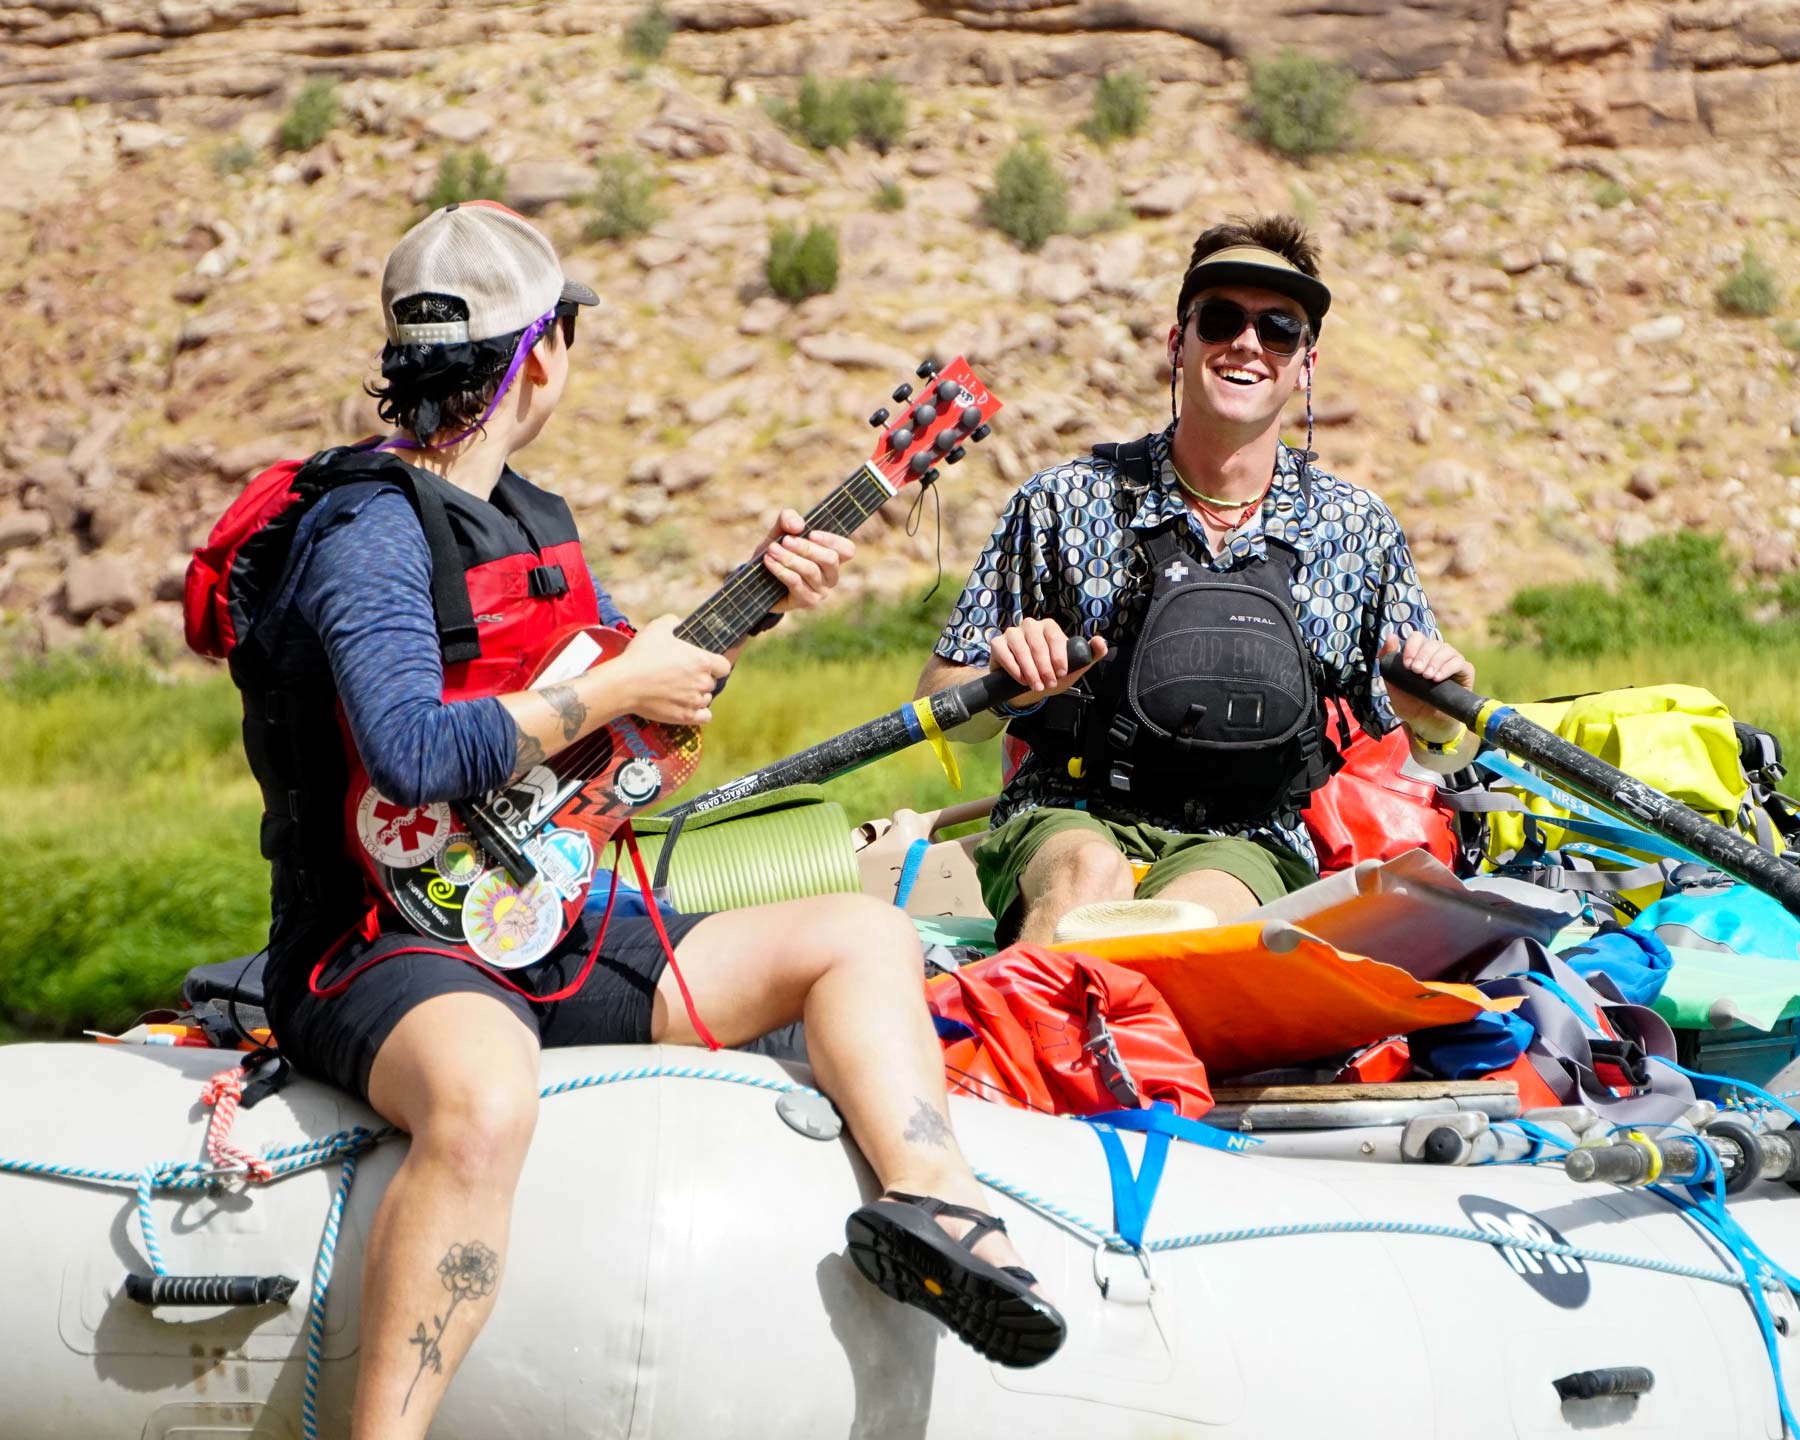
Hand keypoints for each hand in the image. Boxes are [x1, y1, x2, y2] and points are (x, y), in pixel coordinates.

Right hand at [611, 614, 732, 726]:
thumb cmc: (641, 655)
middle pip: (712, 683)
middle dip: (701, 679)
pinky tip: (688, 707)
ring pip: (706, 699)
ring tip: (680, 691)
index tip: (704, 664)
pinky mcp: (685, 716)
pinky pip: (704, 717)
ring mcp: (694, 701)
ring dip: (697, 695)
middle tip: (683, 676)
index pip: (723, 666)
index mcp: (702, 660)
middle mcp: (702, 682)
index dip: (715, 665)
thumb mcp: (657, 628)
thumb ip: (672, 621)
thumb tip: (678, 622)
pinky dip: (699, 713)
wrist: (625, 684)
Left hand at [761, 508, 854, 613]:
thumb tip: (798, 526)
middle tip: (786, 540)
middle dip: (806, 548)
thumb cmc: (777, 552)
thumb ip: (788, 520)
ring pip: (811, 570)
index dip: (833, 541)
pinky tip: (769, 561)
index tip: (812, 533)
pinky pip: (796, 583)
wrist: (760, 580)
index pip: (847, 550)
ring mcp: (821, 591)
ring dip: (789, 558)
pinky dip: (781, 570)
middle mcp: (831, 575)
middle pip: (830, 559)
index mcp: (832, 557)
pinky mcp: (807, 601)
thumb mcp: (781, 531)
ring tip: (772, 550)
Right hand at [988, 618, 1108, 696]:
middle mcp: (1030, 625)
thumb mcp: (1074, 667)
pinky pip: (1004, 653)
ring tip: (1036, 686)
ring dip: (1030, 670)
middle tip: (1048, 684)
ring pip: (1021, 649)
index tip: (1061, 674)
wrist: (1027, 688)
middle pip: (1037, 644)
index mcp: (1049, 627)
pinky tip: (1021, 680)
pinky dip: (1013, 668)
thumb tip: (1100, 641)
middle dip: (1044, 668)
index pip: (1055, 637)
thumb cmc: (1051, 674)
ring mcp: (1012, 633)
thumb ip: (1090, 655)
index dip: (1058, 657)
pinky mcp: (997, 644)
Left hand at [1379, 632, 1472, 736]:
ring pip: (1446, 649)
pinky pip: (1460, 662)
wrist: (1427, 725)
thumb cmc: (1410, 704)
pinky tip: (1437, 679)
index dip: (1412, 647)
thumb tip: (1390, 636)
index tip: (1407, 665)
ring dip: (1435, 661)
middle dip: (1422, 655)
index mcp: (1419, 654)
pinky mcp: (1465, 672)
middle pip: (1432, 642)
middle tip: (1416, 671)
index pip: (1417, 637)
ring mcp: (1451, 662)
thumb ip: (1388, 662)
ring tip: (1427, 677)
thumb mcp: (1393, 684)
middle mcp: (1436, 655)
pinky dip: (1448, 667)